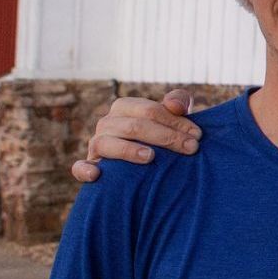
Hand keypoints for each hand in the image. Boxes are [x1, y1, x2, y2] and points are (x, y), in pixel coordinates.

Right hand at [70, 90, 202, 182]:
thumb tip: (175, 105)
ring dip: (128, 150)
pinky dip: (85, 170)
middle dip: (165, 137)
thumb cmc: (160, 135)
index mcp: (124, 108)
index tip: (197, 136)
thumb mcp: (170, 117)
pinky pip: (80, 167)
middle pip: (134, 126)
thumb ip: (177, 103)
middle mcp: (107, 123)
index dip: (175, 122)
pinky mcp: (89, 165)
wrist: (144, 164)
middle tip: (191, 149)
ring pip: (106, 143)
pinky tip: (98, 176)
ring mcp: (96, 144)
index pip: (150, 111)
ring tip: (151, 157)